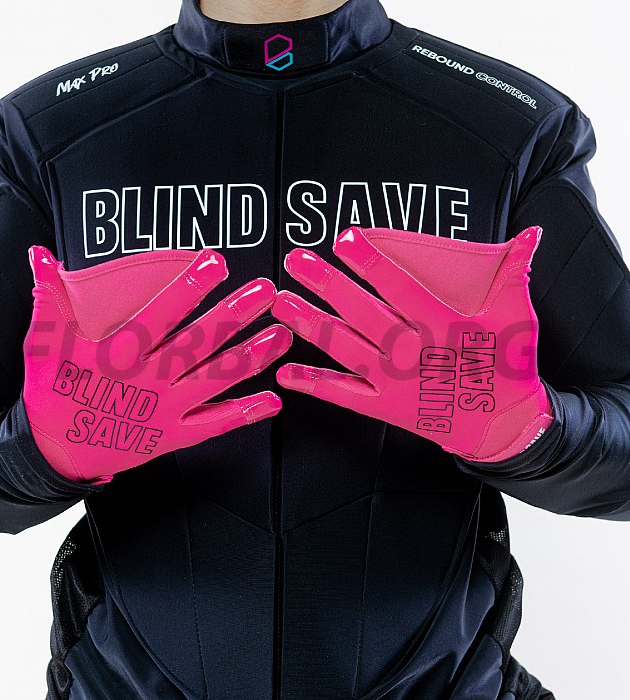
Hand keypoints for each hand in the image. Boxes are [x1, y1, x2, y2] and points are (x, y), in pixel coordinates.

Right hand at [23, 246, 290, 481]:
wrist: (56, 454)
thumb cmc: (54, 396)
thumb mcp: (44, 346)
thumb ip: (48, 300)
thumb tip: (39, 254)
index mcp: (118, 356)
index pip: (161, 314)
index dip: (190, 287)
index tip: (216, 262)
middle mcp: (148, 382)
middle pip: (199, 343)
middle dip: (235, 315)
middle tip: (266, 292)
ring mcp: (165, 411)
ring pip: (216, 380)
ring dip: (251, 357)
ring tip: (282, 336)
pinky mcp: (174, 436)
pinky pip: (215, 425)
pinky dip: (245, 413)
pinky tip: (273, 401)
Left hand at [272, 226, 552, 461]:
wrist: (502, 426)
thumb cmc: (506, 367)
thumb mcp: (516, 318)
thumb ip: (514, 274)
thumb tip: (534, 233)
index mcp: (441, 325)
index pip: (399, 286)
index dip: (370, 262)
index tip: (343, 239)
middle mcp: (412, 352)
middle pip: (362, 313)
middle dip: (327, 284)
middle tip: (295, 261)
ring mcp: (394, 382)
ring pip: (345, 348)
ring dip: (311, 325)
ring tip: (282, 303)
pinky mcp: (384, 407)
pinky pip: (343, 395)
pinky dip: (315, 383)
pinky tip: (286, 373)